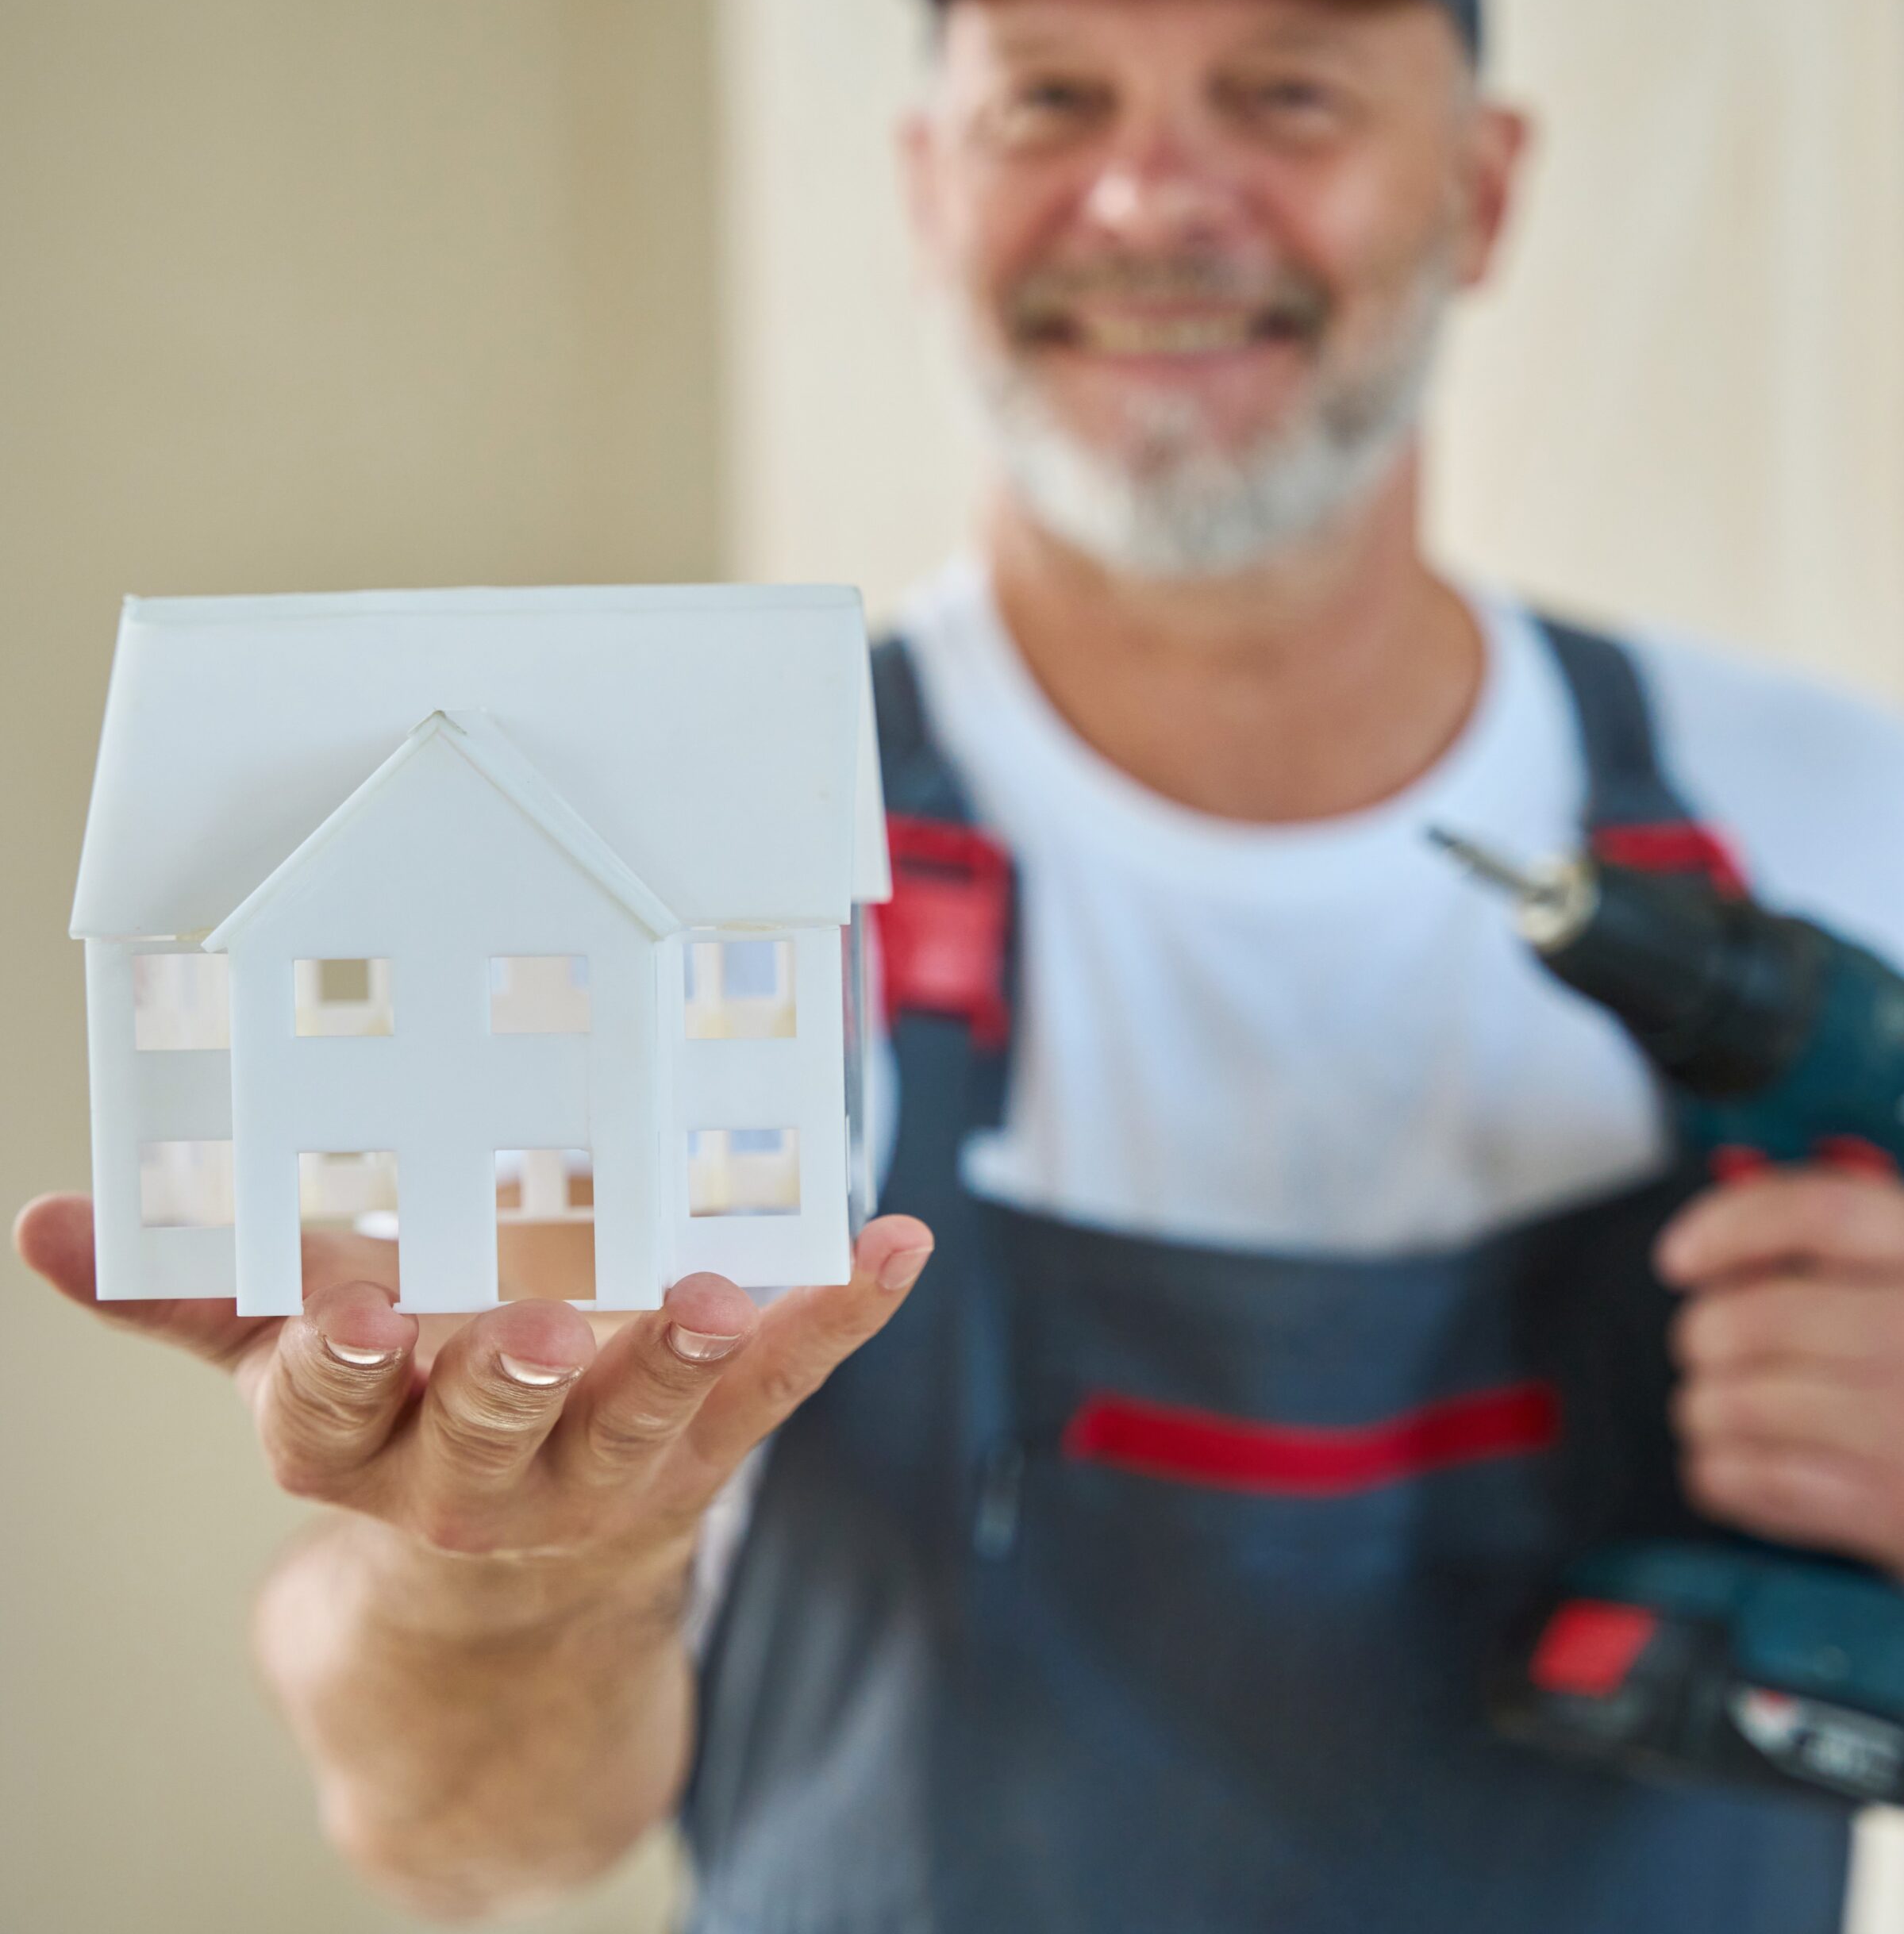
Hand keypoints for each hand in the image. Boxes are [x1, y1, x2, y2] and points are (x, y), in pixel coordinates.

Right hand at [15, 1193, 932, 1573]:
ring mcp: (608, 1469)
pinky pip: (778, 1387)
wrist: (516, 1606)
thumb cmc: (402, 1432)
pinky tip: (893, 1246)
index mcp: (368, 1446)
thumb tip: (48, 1222)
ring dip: (682, 1351)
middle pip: (486, 1431)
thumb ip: (192, 1300)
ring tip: (720, 1285)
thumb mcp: (296, 1380)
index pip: (329, 1414)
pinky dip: (839, 1316)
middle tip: (538, 1328)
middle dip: (506, 1383)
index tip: (348, 1308)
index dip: (337, 1364)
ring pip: (644, 1421)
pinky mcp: (706, 1449)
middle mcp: (484, 1475)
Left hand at [1658, 1169, 1903, 1620]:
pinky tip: (1747, 1465)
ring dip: (1705, 1411)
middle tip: (1709, 1352)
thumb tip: (1708, 1255)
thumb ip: (1812, 1247)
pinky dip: (1721, 1474)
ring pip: (1736, 1405)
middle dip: (1701, 1339)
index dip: (1728, 1226)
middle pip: (1754, 1318)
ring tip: (1728, 1413)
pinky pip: (1751, 1479)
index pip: (1819, 1212)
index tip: (1677, 1259)